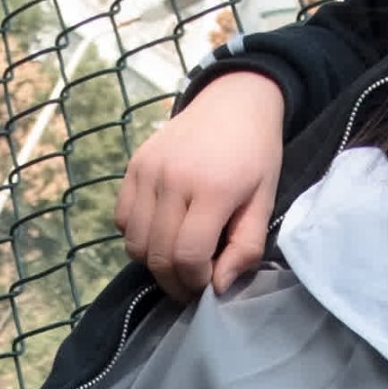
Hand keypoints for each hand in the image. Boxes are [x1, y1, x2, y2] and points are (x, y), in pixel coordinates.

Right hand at [117, 71, 285, 302]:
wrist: (233, 101)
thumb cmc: (255, 155)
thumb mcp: (265, 202)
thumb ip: (246, 248)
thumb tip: (219, 287)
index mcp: (212, 189)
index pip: (187, 255)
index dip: (195, 282)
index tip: (208, 284)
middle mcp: (172, 179)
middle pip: (157, 255)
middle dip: (174, 282)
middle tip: (191, 283)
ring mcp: (148, 171)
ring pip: (135, 243)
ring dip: (154, 262)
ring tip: (177, 259)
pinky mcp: (134, 166)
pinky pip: (122, 219)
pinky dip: (138, 237)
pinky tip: (161, 232)